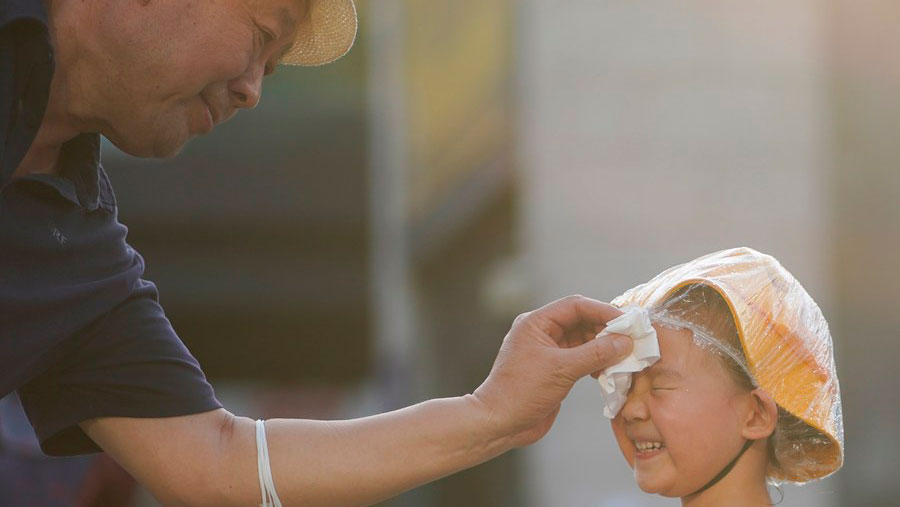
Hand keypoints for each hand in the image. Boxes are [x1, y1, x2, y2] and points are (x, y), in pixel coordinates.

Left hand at [471, 295, 631, 447]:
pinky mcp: (555, 370)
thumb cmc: (521, 392)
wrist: (500, 423)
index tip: (626, 321)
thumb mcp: (561, 370)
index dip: (602, 311)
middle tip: (630, 340)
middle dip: (606, 330)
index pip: (575, 306)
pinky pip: (581, 358)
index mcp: (536, 323)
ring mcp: (549, 351)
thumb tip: (624, 341)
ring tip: (623, 357)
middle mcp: (542, 333)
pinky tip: (608, 371)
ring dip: (603, 348)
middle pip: (581, 321)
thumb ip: (594, 354)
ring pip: (583, 340)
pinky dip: (596, 362)